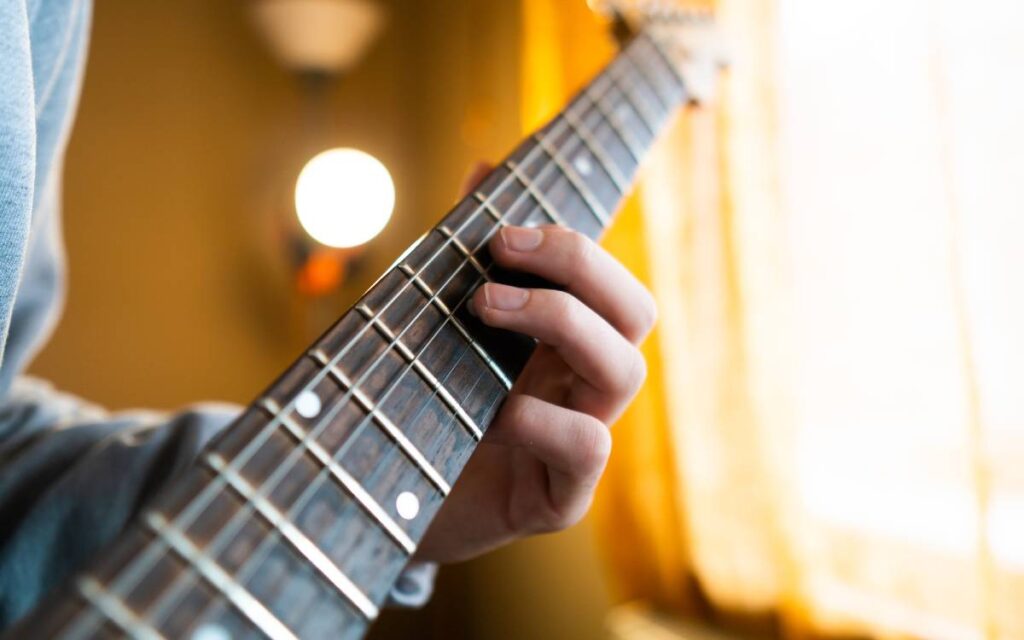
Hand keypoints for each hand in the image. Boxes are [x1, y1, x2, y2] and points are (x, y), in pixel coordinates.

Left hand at [415, 164, 655, 562]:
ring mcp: (577, 443)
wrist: (380, 506)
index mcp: (562, 345)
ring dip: (562, 323)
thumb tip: (484, 165)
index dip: (572, 247)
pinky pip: (586, 449)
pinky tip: (492, 413)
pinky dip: (544, 420)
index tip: (500, 230)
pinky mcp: (558, 498)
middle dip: (578, 268)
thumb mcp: (433, 322)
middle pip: (637, 312)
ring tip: (484, 309)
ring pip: (625, 371)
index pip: (609, 283)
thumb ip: (462, 251)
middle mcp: (581, 387)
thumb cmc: (416, 409)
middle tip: (497, 257)